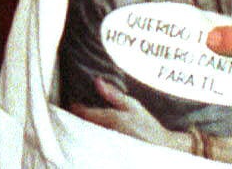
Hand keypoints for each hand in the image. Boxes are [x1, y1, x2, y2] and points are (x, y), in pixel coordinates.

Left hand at [69, 78, 189, 150]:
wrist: (159, 146)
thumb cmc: (147, 125)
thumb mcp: (132, 105)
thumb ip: (113, 94)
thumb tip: (97, 81)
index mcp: (112, 119)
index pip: (86, 114)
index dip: (76, 108)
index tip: (72, 104)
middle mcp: (107, 133)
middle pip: (84, 125)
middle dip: (78, 118)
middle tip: (74, 111)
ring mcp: (107, 143)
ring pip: (88, 133)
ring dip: (83, 126)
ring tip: (81, 120)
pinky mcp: (109, 150)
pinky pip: (95, 141)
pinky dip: (91, 134)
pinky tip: (92, 131)